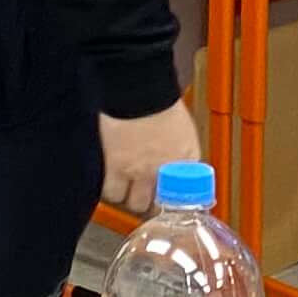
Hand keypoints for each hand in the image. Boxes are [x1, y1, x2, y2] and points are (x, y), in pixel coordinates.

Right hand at [98, 99, 201, 219]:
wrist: (140, 92)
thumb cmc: (160, 100)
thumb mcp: (184, 129)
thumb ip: (182, 150)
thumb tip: (178, 162)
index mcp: (185, 159)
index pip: (186, 195)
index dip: (176, 200)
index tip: (171, 201)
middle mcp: (165, 170)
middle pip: (158, 204)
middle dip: (152, 203)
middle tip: (146, 197)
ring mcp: (140, 171)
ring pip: (134, 203)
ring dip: (130, 198)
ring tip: (127, 190)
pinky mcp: (116, 167)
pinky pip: (112, 193)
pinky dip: (111, 191)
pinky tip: (111, 183)